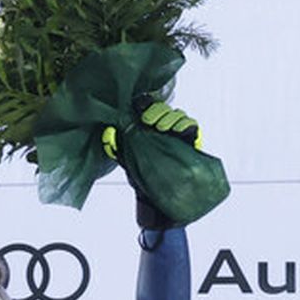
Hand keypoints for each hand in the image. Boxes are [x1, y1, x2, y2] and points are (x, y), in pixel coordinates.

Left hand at [108, 102, 202, 230]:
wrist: (164, 194)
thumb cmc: (146, 173)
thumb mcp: (126, 159)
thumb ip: (115, 147)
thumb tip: (108, 133)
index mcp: (148, 125)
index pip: (148, 106)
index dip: (146, 105)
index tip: (140, 114)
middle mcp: (164, 125)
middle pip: (163, 108)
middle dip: (156, 112)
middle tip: (149, 122)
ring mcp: (179, 131)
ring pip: (177, 114)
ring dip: (169, 118)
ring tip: (162, 128)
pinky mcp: (191, 139)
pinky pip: (191, 124)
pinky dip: (184, 125)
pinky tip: (177, 132)